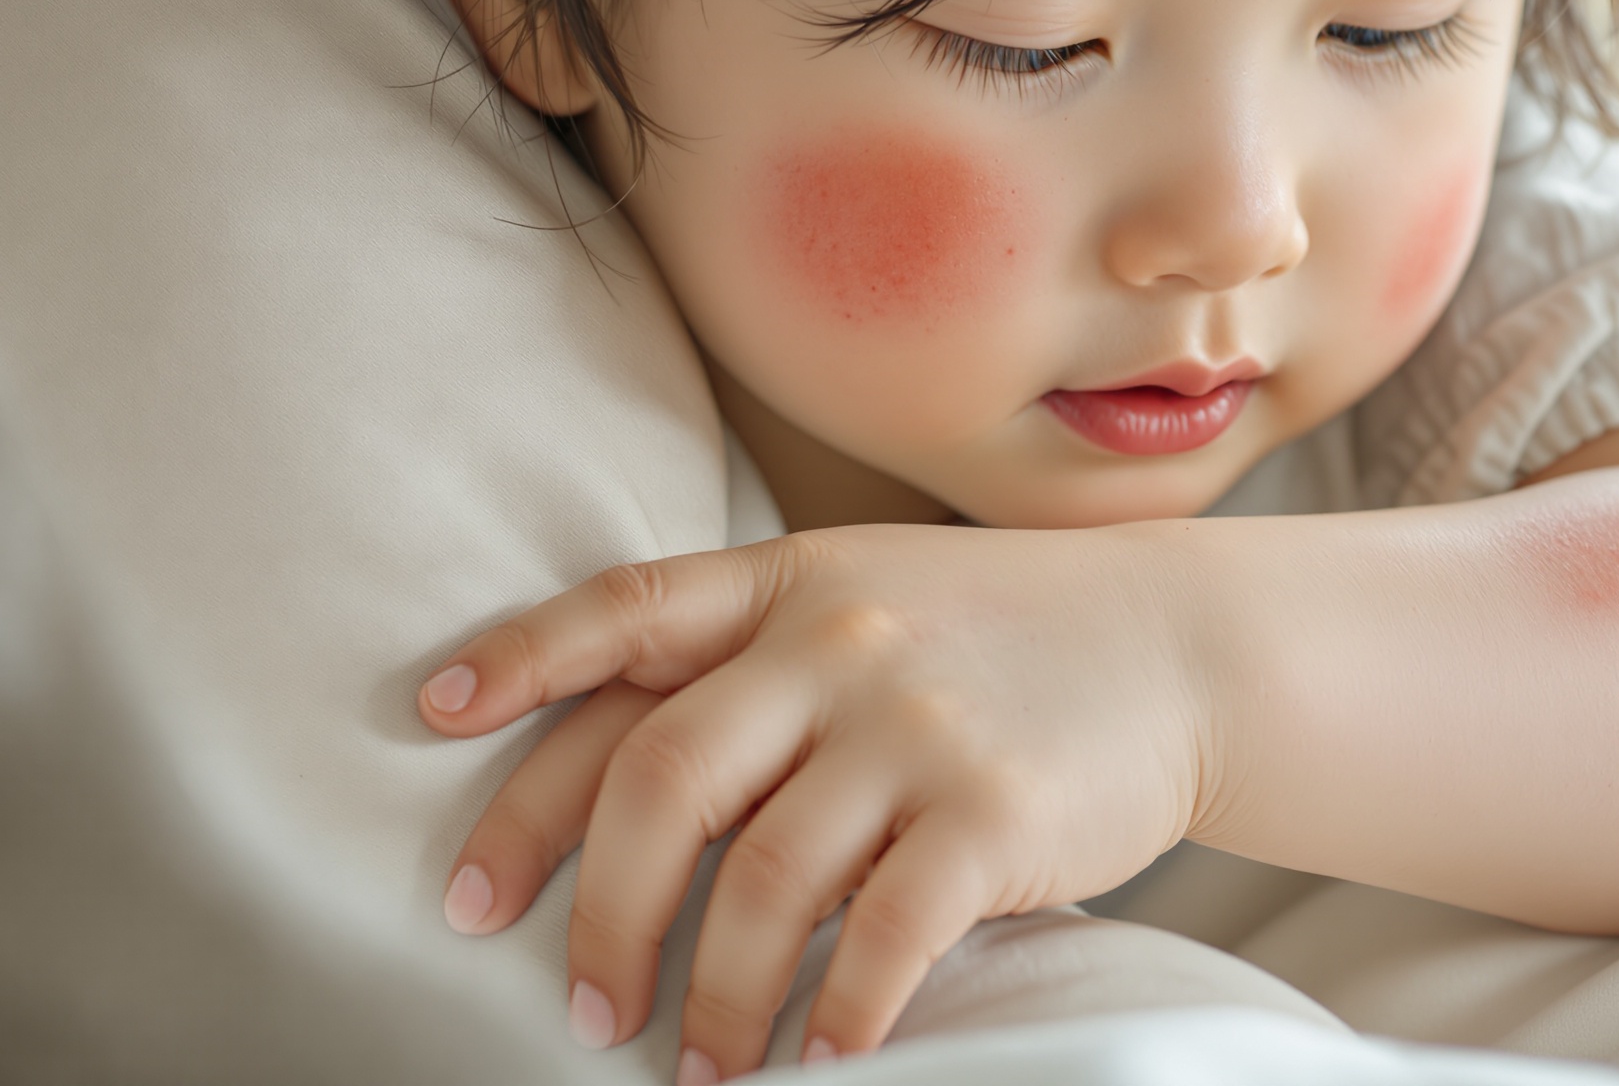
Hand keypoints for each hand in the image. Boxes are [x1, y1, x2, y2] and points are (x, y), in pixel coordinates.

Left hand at [416, 522, 1221, 1075]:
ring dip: (712, 998)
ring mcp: (916, 724)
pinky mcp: (994, 809)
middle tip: (579, 1008)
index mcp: (792, 581)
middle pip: (660, 779)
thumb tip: (614, 787)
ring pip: (761, 882)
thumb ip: (756, 658)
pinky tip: (824, 1054)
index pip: (626, 611)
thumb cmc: (1003, 639)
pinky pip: (883, 937)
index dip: (522, 661)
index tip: (434, 716)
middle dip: (598, 912)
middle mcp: (839, 640)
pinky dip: (838, 1015)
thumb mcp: (873, 596)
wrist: (1183, 645)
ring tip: (699, 1067)